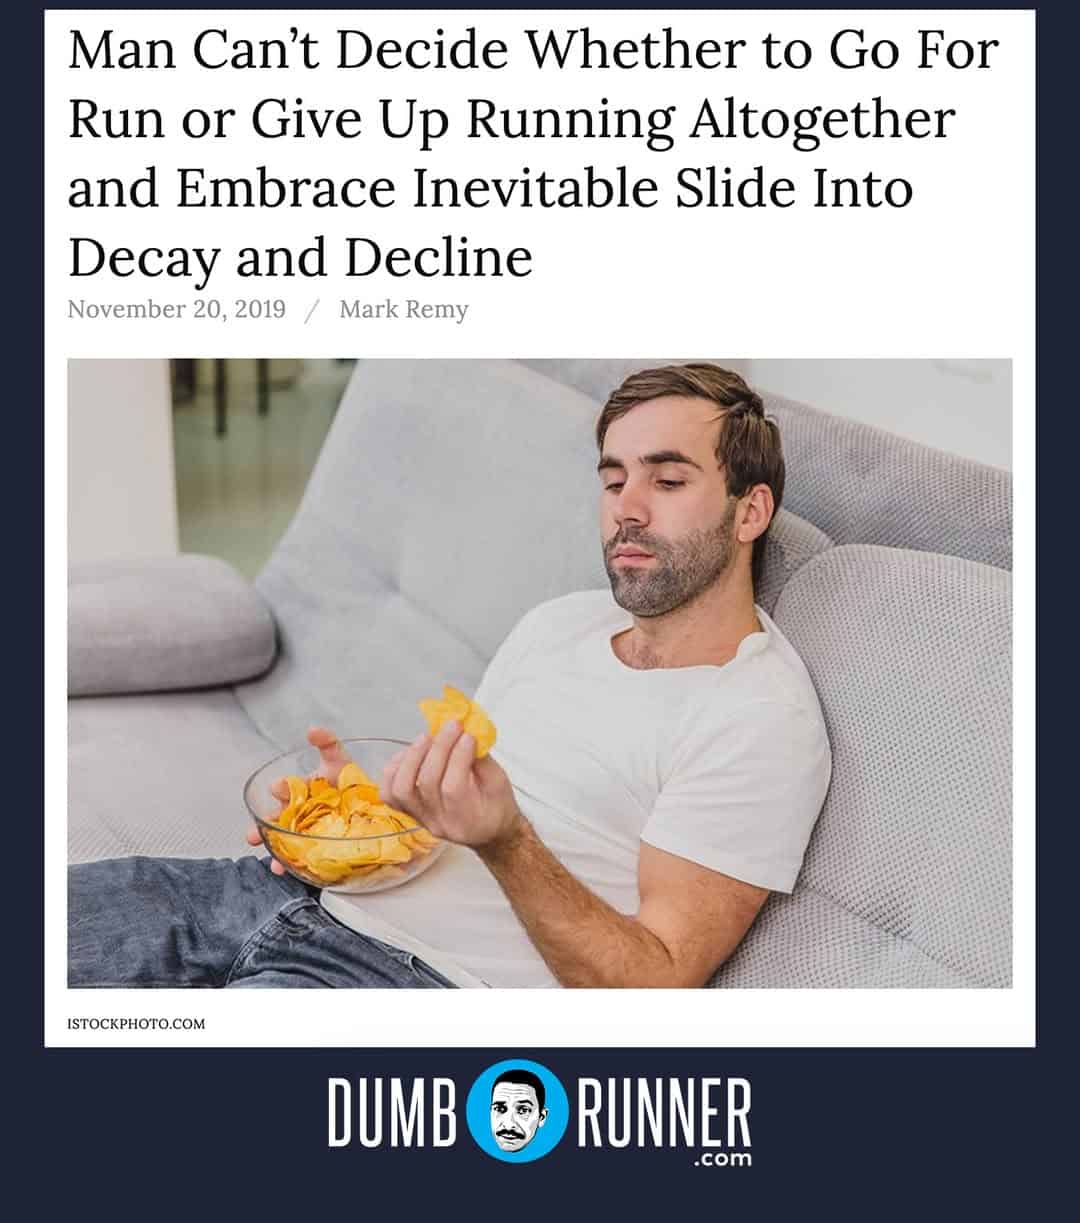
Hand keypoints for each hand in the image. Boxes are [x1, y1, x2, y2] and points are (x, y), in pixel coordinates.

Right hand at [245, 727, 351, 873]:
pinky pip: (298, 854)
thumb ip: (327, 743)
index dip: (282, 788)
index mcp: (303, 790)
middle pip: (279, 817)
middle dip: (266, 824)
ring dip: (273, 848)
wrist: (372, 807)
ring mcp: (306, 829)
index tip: (278, 787)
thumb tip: (312, 730)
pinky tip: (282, 868)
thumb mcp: (339, 760)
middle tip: (255, 833)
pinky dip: (288, 862)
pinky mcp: (315, 845)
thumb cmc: (348, 782)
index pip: (288, 787)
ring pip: (284, 838)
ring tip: (268, 858)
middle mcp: (300, 810)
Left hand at [381, 720, 523, 849]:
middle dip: (438, 748)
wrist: (487, 831)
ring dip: (412, 757)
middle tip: (451, 726)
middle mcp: (440, 822)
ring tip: (427, 738)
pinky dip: (395, 769)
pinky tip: (410, 754)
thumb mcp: (500, 784)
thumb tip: (465, 732)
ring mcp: (421, 819)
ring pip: (402, 789)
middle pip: (427, 784)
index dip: (458, 756)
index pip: (453, 787)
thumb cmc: (496, 806)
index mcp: (467, 819)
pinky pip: (390, 793)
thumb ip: (482, 760)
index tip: (467, 734)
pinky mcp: (410, 811)